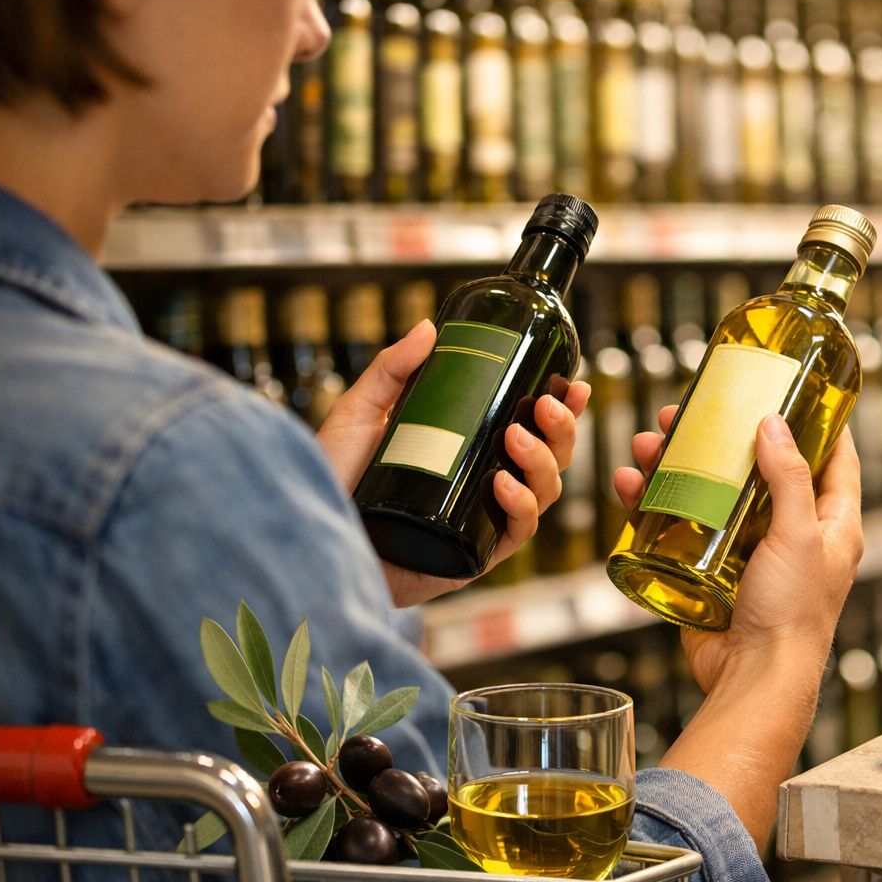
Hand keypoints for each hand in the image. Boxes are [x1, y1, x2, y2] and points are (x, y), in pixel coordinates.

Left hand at [316, 320, 590, 606]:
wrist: (308, 532)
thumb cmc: (332, 480)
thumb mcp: (360, 413)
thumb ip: (392, 369)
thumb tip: (428, 327)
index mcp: (472, 450)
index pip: (532, 427)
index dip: (562, 408)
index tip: (573, 383)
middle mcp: (484, 485)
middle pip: (551, 458)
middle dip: (561, 429)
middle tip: (545, 405)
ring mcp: (482, 520)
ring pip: (546, 492)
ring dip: (543, 461)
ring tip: (516, 437)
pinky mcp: (474, 554)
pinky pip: (518, 532)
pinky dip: (521, 505)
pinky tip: (502, 483)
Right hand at [620, 406, 862, 851]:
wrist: (753, 680)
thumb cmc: (791, 616)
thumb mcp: (799, 536)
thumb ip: (789, 479)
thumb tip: (775, 425)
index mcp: (832, 525)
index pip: (835, 459)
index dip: (817, 422)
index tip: (793, 388)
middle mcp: (793, 535)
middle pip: (757, 469)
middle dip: (720, 437)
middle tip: (687, 413)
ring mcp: (750, 555)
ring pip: (712, 494)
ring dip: (676, 466)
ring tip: (646, 444)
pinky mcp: (712, 575)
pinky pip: (681, 530)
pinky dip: (654, 507)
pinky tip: (631, 488)